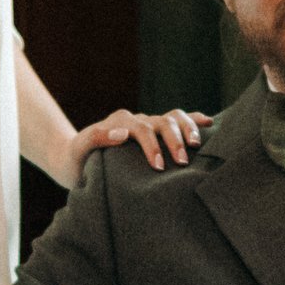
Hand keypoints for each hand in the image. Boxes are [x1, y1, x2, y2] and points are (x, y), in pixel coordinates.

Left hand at [68, 105, 208, 178]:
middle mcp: (135, 120)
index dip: (152, 146)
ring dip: (187, 129)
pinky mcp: (154, 131)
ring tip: (196, 145)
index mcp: (119, 123)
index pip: (141, 129)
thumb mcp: (79, 150)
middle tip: (182, 162)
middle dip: (174, 140)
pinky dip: (193, 119)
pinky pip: (177, 120)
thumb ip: (97, 139)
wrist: (74, 158)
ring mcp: (147, 123)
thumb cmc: (77, 159)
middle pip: (162, 121)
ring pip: (173, 117)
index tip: (159, 167)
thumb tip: (122, 134)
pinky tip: (210, 123)